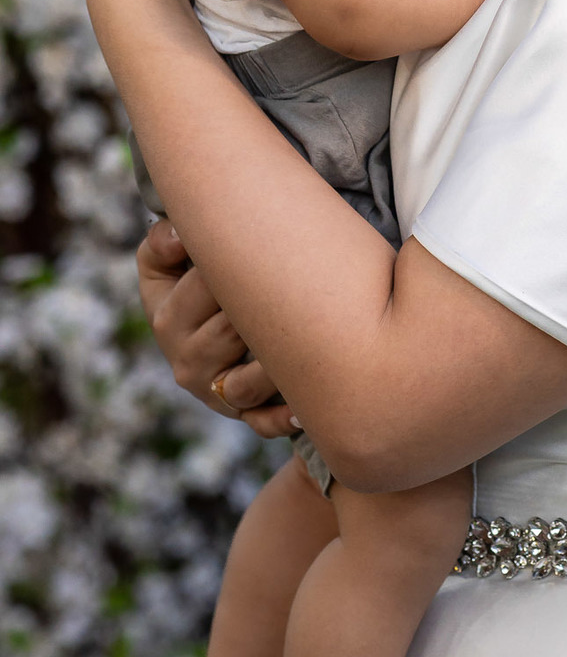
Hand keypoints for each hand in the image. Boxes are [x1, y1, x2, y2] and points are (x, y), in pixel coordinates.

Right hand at [138, 218, 295, 439]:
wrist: (207, 336)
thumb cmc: (193, 286)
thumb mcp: (167, 261)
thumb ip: (165, 241)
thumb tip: (182, 235)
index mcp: (165, 317)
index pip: (202, 286)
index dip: (233, 265)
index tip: (264, 245)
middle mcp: (186, 360)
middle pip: (231, 329)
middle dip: (264, 307)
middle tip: (299, 283)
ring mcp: (214, 391)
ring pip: (249, 376)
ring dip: (279, 359)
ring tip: (311, 334)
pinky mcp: (242, 413)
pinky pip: (261, 420)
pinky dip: (280, 417)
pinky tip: (301, 409)